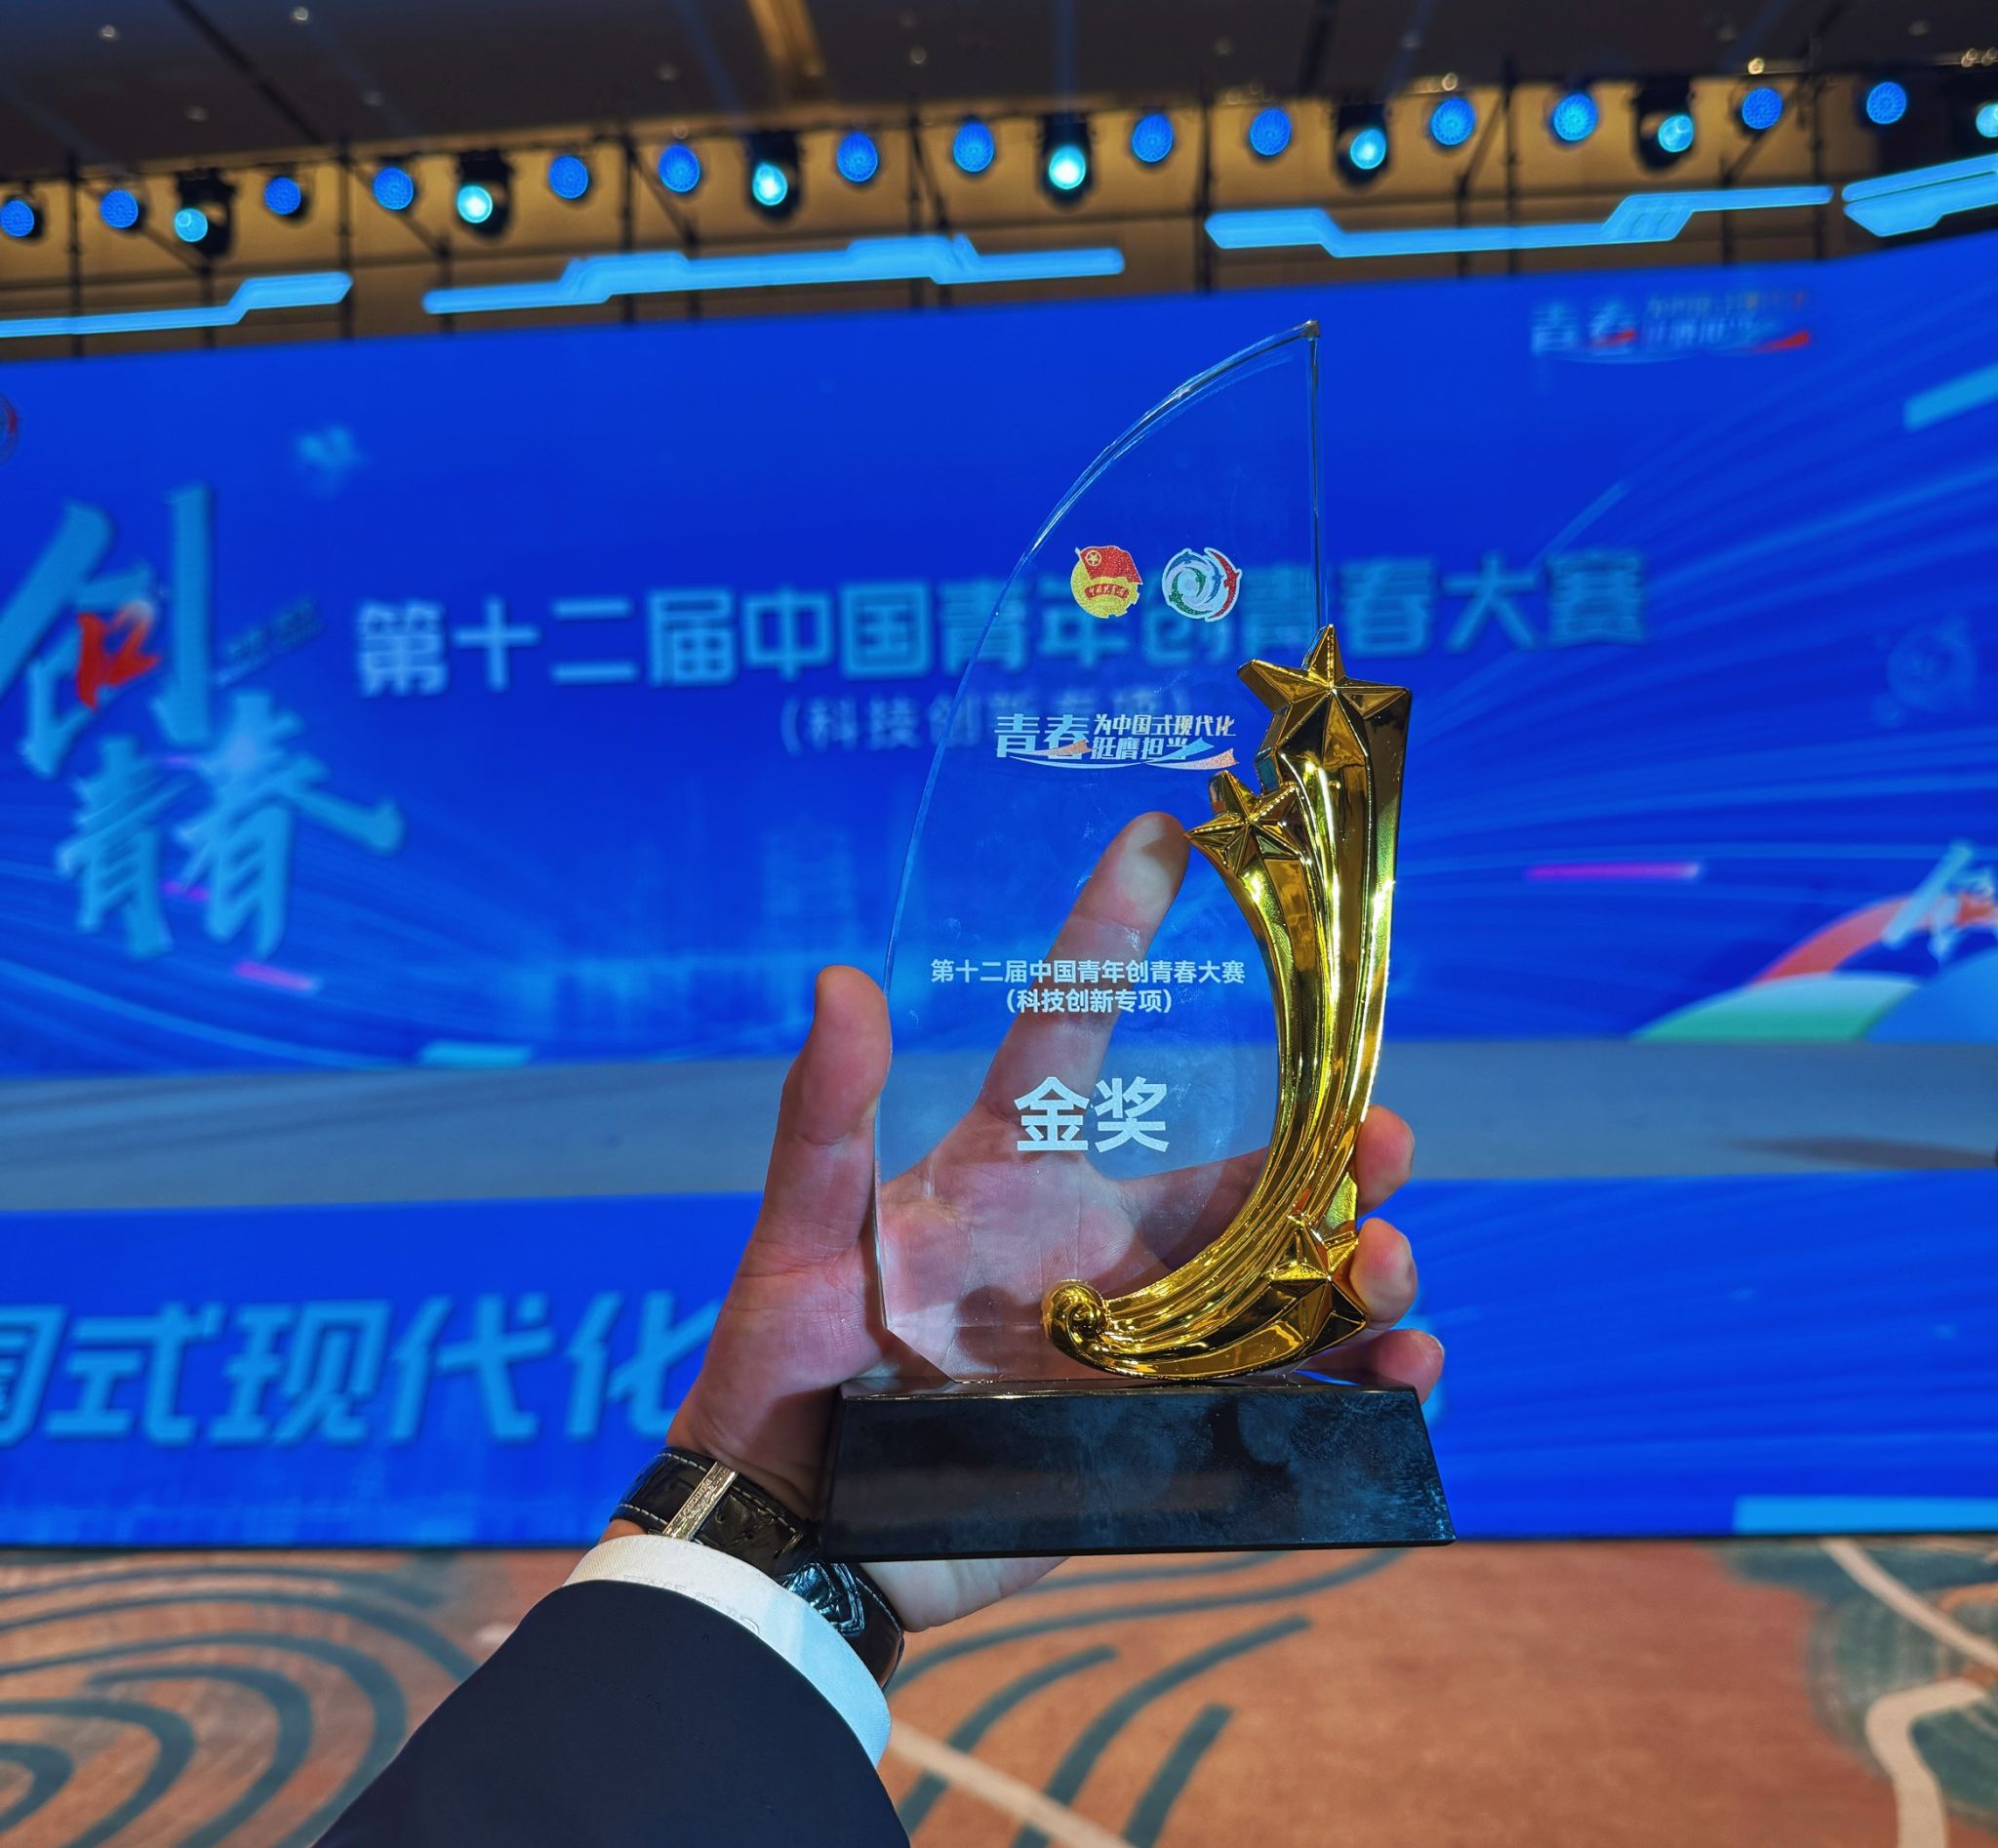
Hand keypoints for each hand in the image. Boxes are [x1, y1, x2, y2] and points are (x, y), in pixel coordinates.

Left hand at [632, 815, 1442, 1631]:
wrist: (795, 1529)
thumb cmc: (782, 1364)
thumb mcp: (800, 1238)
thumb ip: (826, 1122)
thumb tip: (840, 978)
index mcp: (1010, 1172)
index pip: (1074, 1031)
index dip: (1114, 931)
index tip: (1163, 830)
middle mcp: (1090, 1247)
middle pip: (1236, 1183)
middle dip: (1327, 1157)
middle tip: (1388, 1144)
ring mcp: (1132, 1342)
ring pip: (1279, 1288)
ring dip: (1355, 1271)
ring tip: (1392, 1273)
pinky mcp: (1155, 1433)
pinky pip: (1277, 1399)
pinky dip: (1354, 1387)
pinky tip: (1405, 1375)